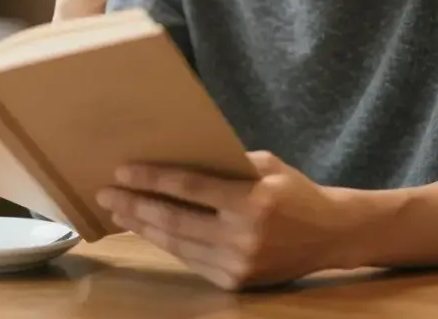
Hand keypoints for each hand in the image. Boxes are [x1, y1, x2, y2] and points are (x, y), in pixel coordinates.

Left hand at [96, 151, 359, 290]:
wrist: (331, 235)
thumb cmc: (293, 190)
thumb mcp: (264, 165)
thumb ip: (224, 164)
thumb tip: (174, 157)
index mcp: (252, 201)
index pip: (190, 188)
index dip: (152, 179)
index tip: (122, 171)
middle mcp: (244, 236)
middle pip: (175, 220)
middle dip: (136, 205)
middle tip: (107, 194)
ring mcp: (239, 264)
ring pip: (178, 244)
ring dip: (143, 227)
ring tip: (119, 212)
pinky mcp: (236, 281)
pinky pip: (191, 260)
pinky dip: (166, 244)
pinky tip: (147, 230)